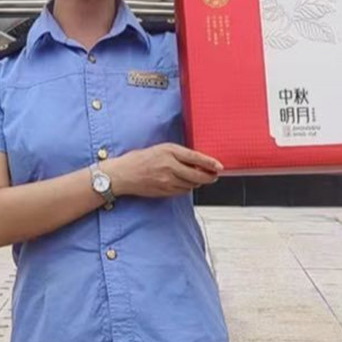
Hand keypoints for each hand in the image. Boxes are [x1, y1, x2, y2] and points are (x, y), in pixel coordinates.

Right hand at [103, 143, 222, 197]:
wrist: (122, 174)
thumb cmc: (138, 159)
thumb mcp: (160, 149)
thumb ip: (177, 154)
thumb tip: (196, 161)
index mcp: (168, 151)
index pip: (195, 158)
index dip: (210, 163)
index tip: (219, 166)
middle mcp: (169, 166)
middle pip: (197, 174)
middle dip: (209, 176)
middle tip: (214, 175)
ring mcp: (167, 181)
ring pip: (191, 184)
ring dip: (198, 182)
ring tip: (199, 178)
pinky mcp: (164, 191)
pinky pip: (182, 191)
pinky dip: (187, 187)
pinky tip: (186, 183)